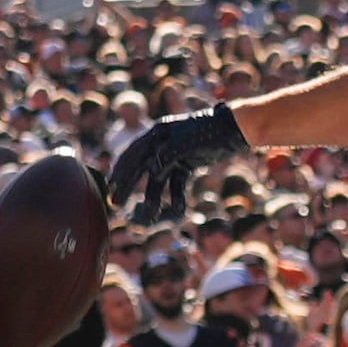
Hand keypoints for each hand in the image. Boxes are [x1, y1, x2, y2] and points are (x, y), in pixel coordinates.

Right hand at [104, 104, 247, 224]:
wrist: (236, 130)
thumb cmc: (211, 132)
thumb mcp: (187, 142)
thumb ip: (167, 154)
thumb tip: (152, 169)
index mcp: (158, 132)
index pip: (134, 154)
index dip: (121, 172)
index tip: (111, 187)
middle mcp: (163, 143)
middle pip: (140, 168)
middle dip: (128, 187)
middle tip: (115, 203)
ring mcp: (175, 155)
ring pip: (158, 180)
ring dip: (153, 198)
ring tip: (149, 216)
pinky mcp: (187, 164)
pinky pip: (176, 184)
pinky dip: (176, 196)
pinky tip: (178, 211)